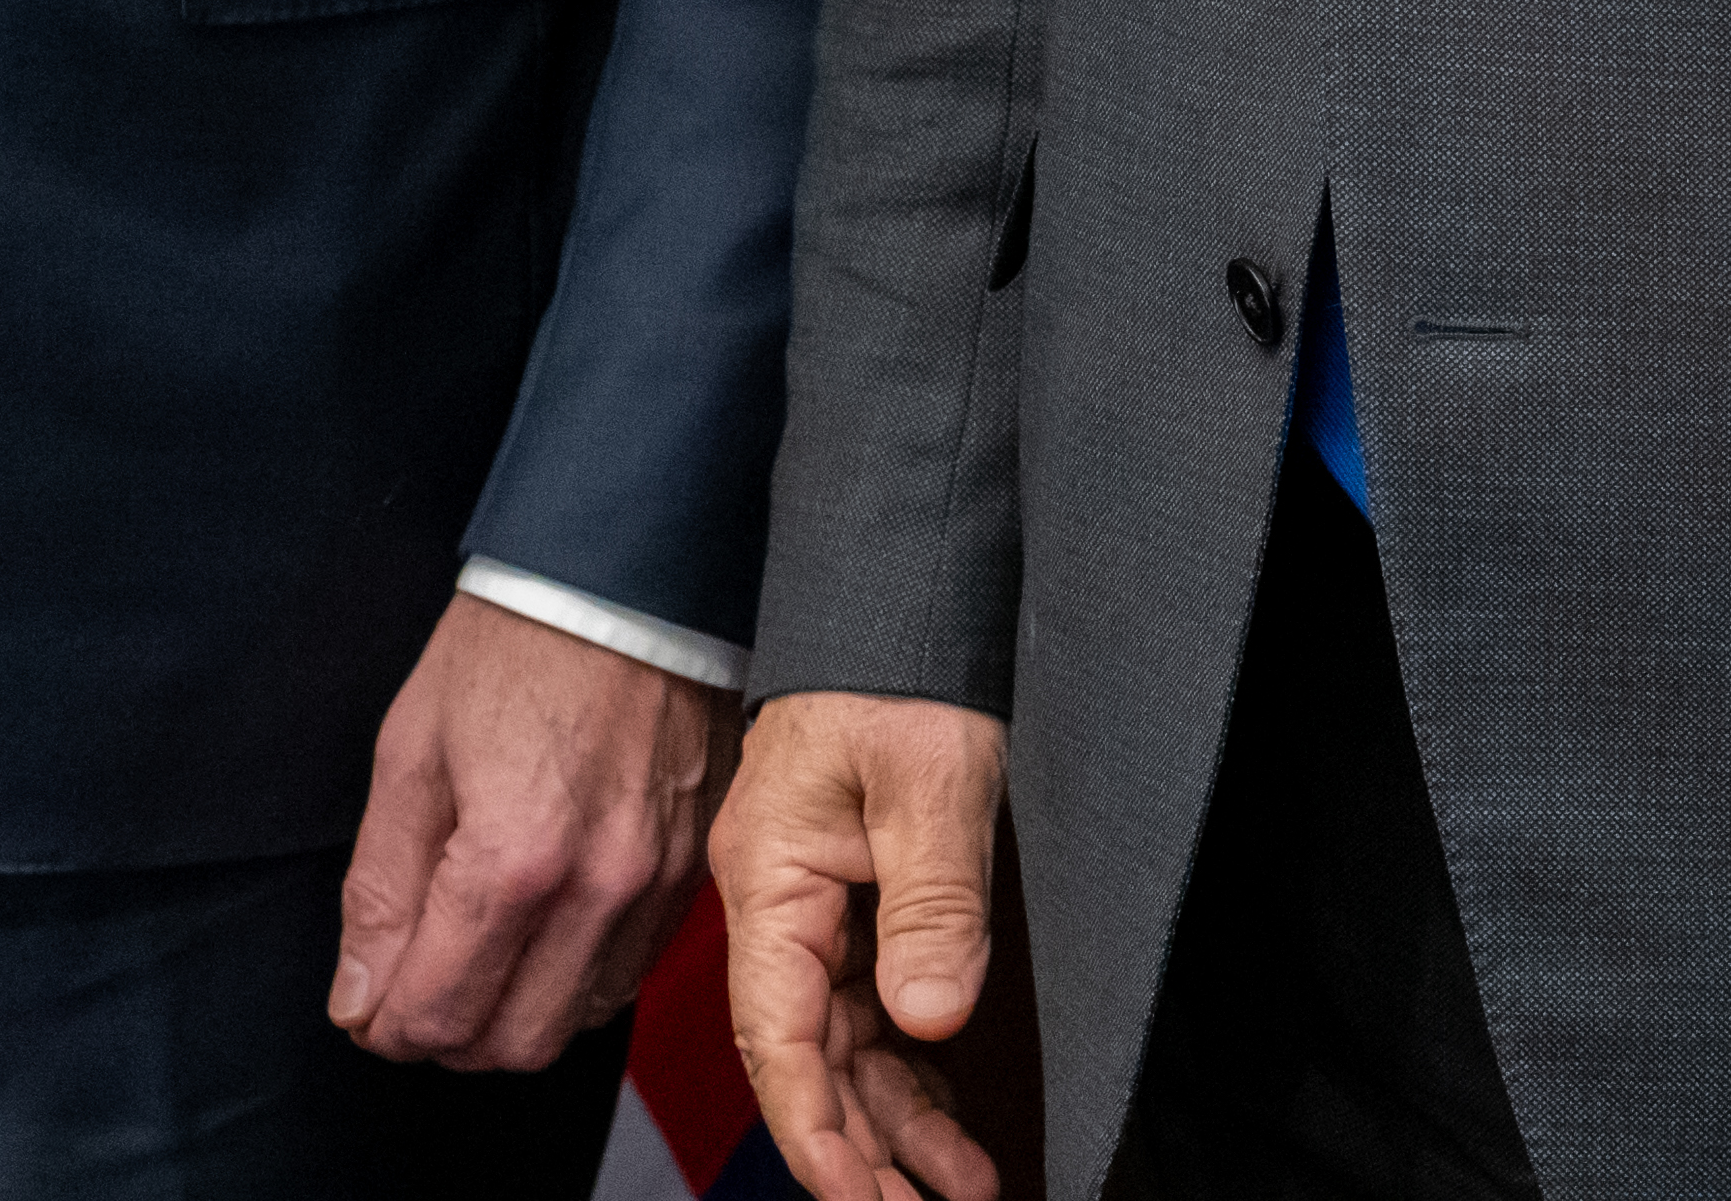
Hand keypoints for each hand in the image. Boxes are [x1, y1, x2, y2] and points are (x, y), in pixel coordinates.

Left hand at [331, 593, 729, 1066]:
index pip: (440, 1010)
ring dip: (513, 1017)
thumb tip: (360, 991)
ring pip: (576, 1020)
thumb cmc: (515, 644)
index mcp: (514, 857)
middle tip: (412, 992)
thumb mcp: (412, 752)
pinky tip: (539, 932)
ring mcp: (655, 882)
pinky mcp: (691, 870)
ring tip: (474, 959)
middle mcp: (598, 886)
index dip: (386, 1027)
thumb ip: (381, 887)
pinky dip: (575, 979)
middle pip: (512, 1042)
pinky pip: (629, 972)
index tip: (368, 1008)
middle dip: (446, 1037)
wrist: (624, 577)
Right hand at [714, 687, 1014, 1200]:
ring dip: (897, 1116)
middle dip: (863, 1146)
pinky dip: (909, 1060)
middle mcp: (782, 899)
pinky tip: (948, 1111)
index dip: (816, 1131)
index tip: (862, 1198)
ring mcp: (818, 897)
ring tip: (959, 1185)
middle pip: (809, 1054)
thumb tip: (929, 1018)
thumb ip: (932, 906)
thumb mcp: (930, 784)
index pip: (776, 1038)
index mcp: (772, 877)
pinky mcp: (857, 888)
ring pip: (846, 1037)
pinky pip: (872, 999)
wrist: (904, 590)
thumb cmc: (900, 662)